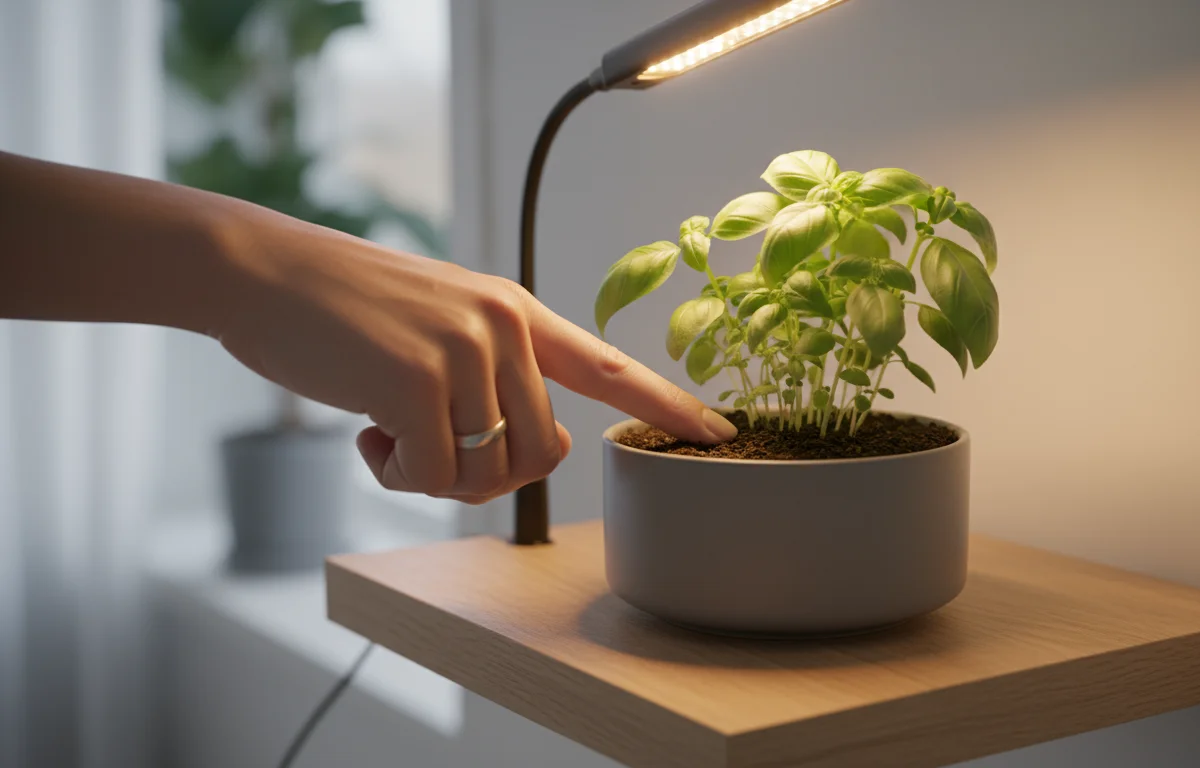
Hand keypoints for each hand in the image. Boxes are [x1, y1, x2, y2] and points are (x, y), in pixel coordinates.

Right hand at [213, 207, 737, 502]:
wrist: (264, 273)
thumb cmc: (347, 312)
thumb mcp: (440, 325)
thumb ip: (492, 374)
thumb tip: (524, 451)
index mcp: (516, 311)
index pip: (608, 365)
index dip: (666, 405)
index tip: (721, 434)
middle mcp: (504, 326)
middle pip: (540, 452)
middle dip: (486, 474)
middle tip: (427, 447)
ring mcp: (464, 350)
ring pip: (488, 471)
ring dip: (436, 475)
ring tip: (390, 428)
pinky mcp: (418, 380)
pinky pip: (434, 478)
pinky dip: (396, 474)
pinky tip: (365, 430)